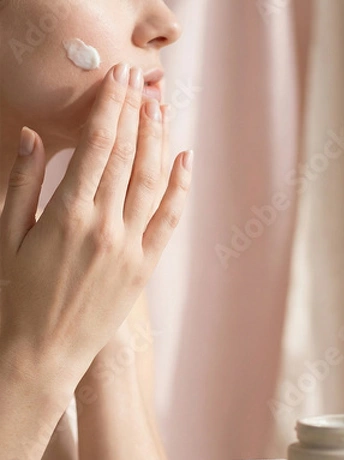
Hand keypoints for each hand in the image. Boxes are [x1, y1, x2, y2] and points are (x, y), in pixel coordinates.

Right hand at [0, 62, 192, 392]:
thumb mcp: (6, 236)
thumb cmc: (14, 297)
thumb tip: (32, 137)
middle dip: (136, 113)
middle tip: (143, 81)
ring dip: (158, 141)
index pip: (96, 146)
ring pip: (151, 182)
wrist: (41, 355)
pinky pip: (168, 221)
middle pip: (127, 156)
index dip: (110, 106)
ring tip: (161, 109)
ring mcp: (129, 248)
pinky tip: (185, 162)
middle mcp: (105, 226)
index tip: (119, 78)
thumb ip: (21, 183)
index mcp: (67, 214)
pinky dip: (179, 189)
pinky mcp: (144, 269)